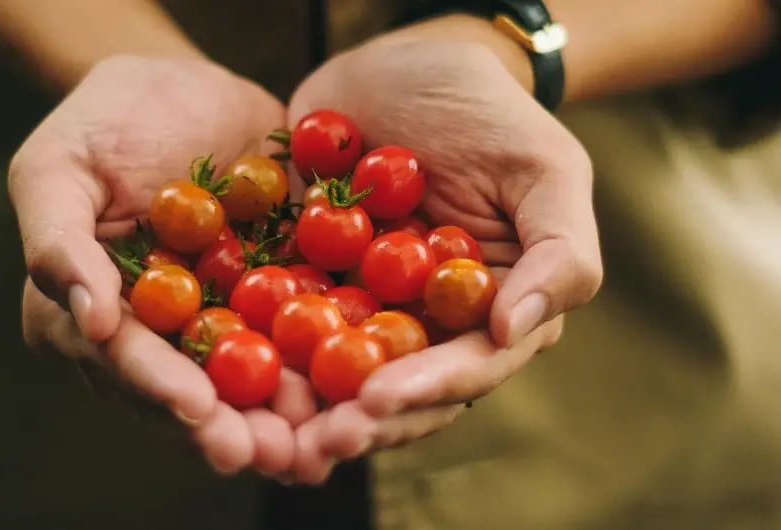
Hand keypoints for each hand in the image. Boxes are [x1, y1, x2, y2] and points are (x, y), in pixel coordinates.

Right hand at [9, 56, 315, 476]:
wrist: (186, 88)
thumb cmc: (105, 120)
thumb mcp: (57, 166)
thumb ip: (58, 241)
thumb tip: (89, 321)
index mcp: (93, 315)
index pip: (123, 360)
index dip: (159, 387)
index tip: (197, 408)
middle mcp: (156, 335)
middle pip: (190, 391)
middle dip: (229, 427)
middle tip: (267, 453)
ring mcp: (218, 322)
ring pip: (248, 380)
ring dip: (282, 416)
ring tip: (317, 442)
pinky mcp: (271, 300)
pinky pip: (298, 335)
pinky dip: (326, 363)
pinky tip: (359, 386)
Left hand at [286, 19, 602, 482]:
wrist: (402, 64)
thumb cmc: (486, 110)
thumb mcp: (544, 168)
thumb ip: (558, 253)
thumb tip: (513, 331)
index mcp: (490, 310)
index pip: (465, 368)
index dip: (424, 391)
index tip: (376, 402)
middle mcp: (427, 321)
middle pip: (396, 388)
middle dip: (356, 419)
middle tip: (314, 442)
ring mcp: (365, 304)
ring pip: (336, 371)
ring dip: (305, 406)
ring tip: (268, 431)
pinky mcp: (309, 279)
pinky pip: (282, 320)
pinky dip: (259, 346)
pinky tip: (228, 366)